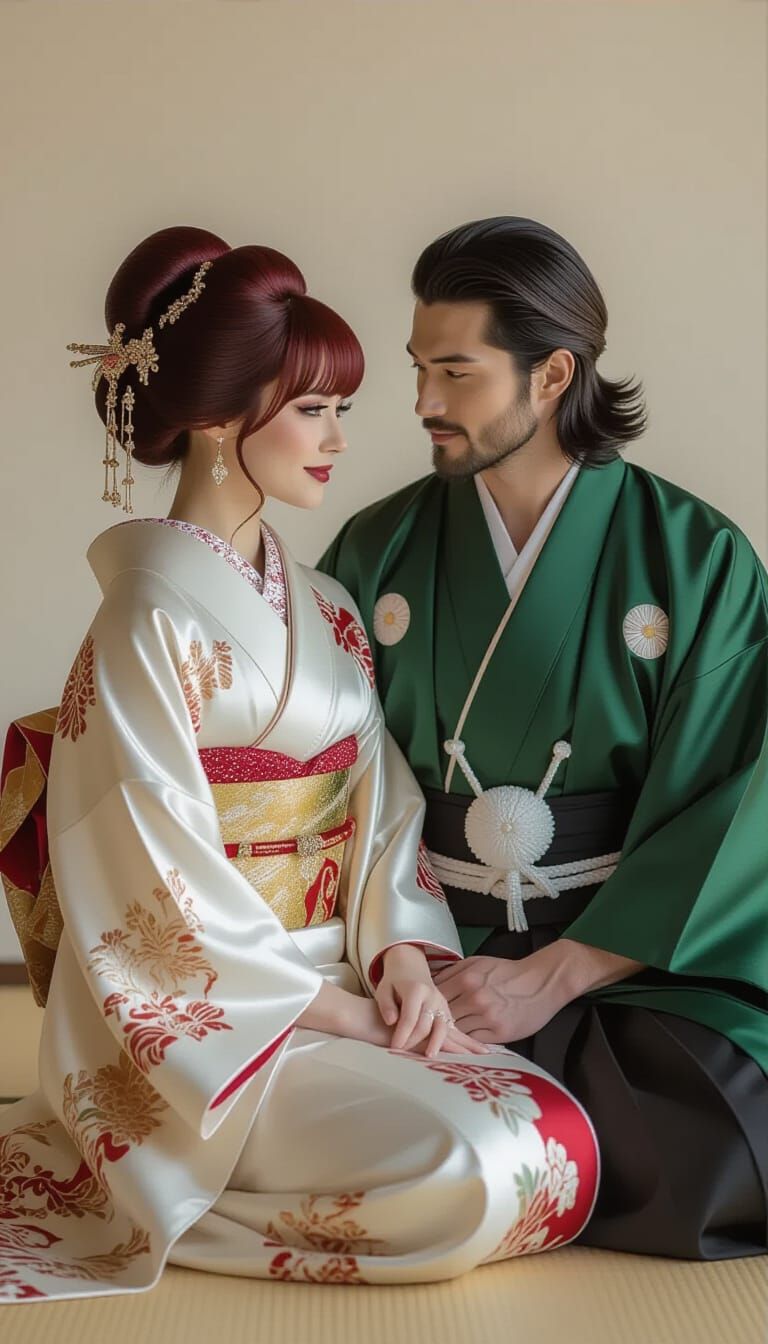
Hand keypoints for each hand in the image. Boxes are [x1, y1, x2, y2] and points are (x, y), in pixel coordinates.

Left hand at [375, 943, 459, 1056]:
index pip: (409, 1017)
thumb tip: (391, 1022)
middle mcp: (432, 996)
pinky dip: (445, 1039)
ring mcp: (441, 1002)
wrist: (410, 967)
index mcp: (415, 989)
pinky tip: (442, 1051)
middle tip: (402, 1053)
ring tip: (429, 1057)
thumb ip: (386, 1005)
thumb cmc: (394, 981)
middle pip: (425, 1025)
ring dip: (436, 1043)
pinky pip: (448, 1026)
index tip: (393, 1047)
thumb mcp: (383, 989)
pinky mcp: (446, 1008)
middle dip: (414, 1042)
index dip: (402, 1035)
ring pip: (442, 1027)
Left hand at [434, 940, 643, 1042]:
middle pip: (443, 1016)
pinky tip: (461, 1043)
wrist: (542, 981)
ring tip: (438, 1040)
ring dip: (449, 1035)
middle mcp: (474, 997)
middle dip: (433, 1023)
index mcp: (466, 978)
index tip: (420, 1012)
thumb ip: (453, 971)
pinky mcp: (499, 1032)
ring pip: (457, 1031)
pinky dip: (467, 1042)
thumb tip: (430, 981)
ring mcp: (487, 1016)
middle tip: (422, 1031)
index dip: (427, 1005)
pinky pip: (474, 1040)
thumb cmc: (508, 971)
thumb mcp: (479, 962)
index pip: (435, 996)